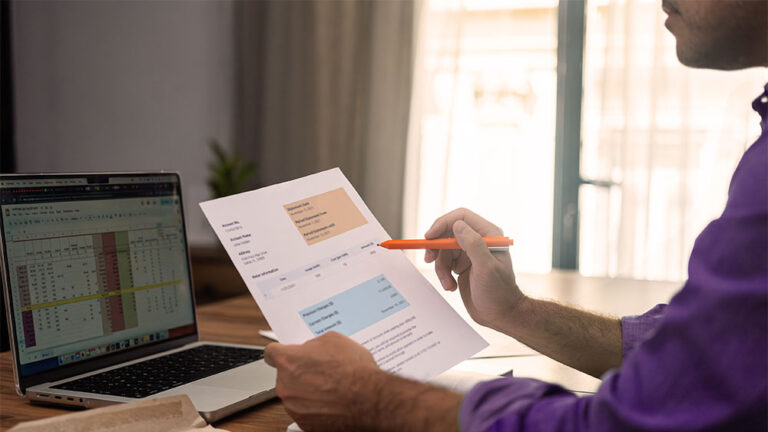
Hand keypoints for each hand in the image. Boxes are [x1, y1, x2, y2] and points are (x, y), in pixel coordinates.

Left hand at [263, 332, 383, 430]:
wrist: (368, 399)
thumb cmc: (353, 369)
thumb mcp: (335, 340)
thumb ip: (314, 344)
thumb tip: (311, 349)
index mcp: (288, 361)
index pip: (271, 352)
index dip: (280, 352)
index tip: (287, 354)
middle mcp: (285, 385)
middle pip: (285, 375)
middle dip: (300, 372)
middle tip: (321, 371)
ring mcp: (293, 406)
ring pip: (295, 395)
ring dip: (307, 391)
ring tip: (330, 388)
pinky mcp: (303, 423)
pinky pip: (305, 411)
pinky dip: (315, 407)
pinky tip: (331, 401)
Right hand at [425, 208, 523, 329]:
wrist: (499, 315)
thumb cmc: (498, 293)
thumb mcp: (486, 268)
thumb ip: (473, 244)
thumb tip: (457, 225)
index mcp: (488, 234)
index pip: (461, 217)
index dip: (442, 224)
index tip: (429, 237)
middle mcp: (478, 240)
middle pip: (447, 232)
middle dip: (437, 247)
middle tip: (429, 259)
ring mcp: (469, 253)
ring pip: (443, 250)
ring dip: (441, 267)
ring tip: (448, 282)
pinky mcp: (461, 265)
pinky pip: (443, 263)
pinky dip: (443, 274)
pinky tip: (451, 286)